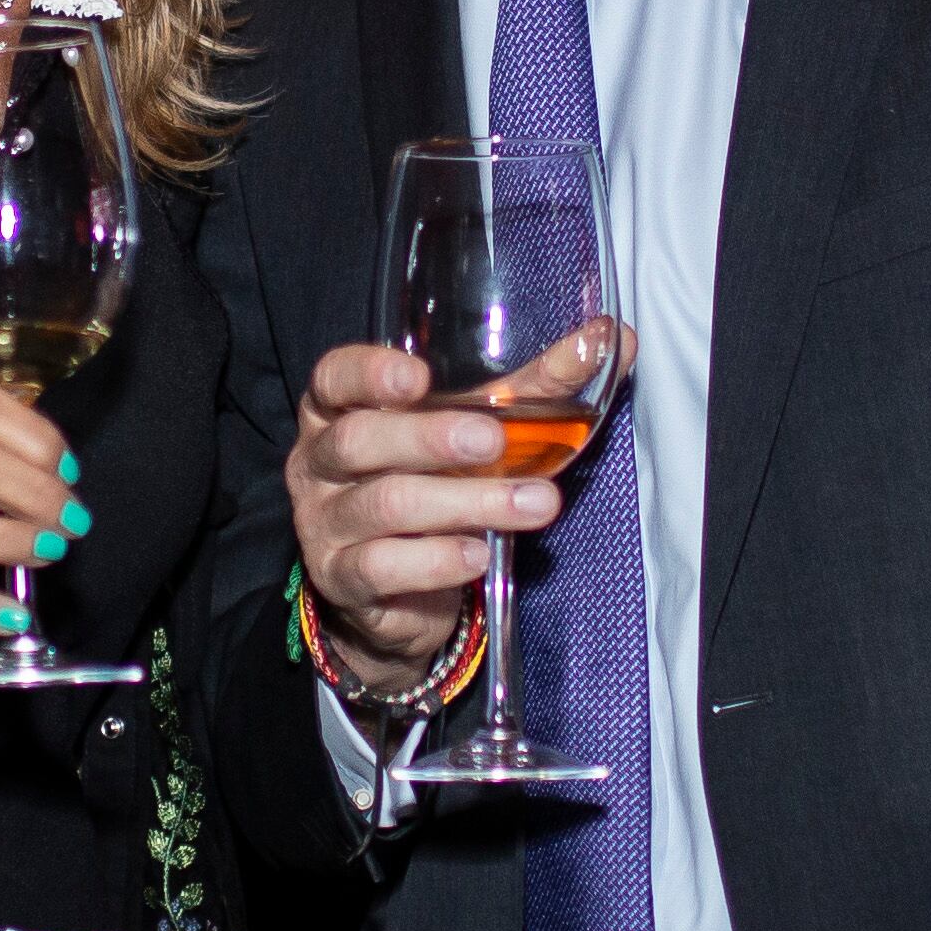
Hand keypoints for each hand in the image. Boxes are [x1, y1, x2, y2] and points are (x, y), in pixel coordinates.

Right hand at [290, 345, 560, 693]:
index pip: (334, 378)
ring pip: (383, 505)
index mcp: (340, 410)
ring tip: (532, 505)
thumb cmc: (434, 485)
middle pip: (359, 440)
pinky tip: (478, 553)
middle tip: (494, 442)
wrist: (395, 592)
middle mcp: (318, 462)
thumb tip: (612, 338)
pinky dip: (436, 561)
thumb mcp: (477, 430)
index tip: (418, 377)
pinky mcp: (340, 579)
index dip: (369, 373)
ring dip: (463, 502)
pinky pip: (381, 567)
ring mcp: (323, 523)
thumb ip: (535, 388)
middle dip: (430, 438)